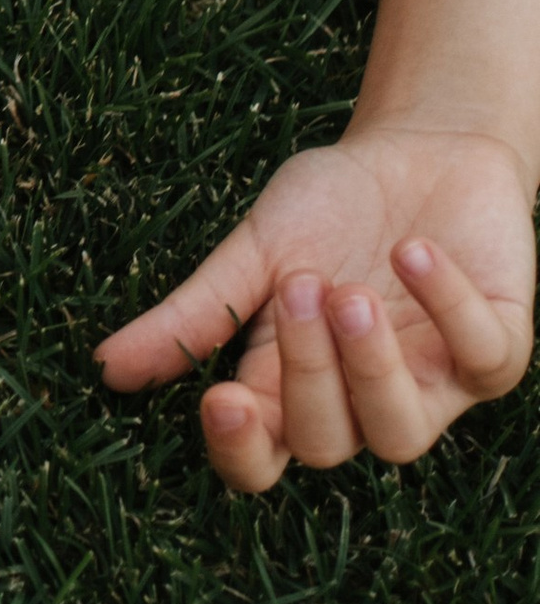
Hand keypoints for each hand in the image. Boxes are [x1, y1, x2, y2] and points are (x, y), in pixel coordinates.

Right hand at [94, 126, 535, 485]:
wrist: (425, 144)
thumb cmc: (334, 205)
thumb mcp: (256, 250)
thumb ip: (194, 312)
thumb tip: (105, 368)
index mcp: (294, 386)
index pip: (260, 459)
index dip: (240, 452)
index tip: (218, 401)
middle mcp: (363, 402)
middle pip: (326, 443)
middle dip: (307, 371)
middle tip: (301, 287)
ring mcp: (434, 384)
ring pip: (402, 434)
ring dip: (371, 367)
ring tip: (351, 290)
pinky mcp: (499, 349)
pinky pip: (481, 358)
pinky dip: (446, 307)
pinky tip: (413, 253)